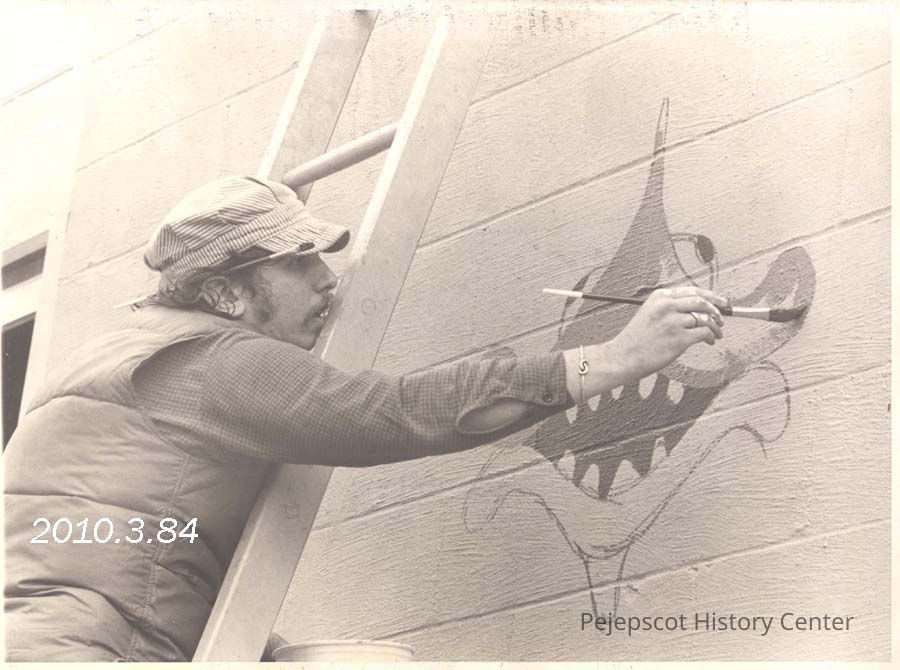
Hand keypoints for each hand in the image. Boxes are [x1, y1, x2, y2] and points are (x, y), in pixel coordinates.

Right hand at [606, 286, 726, 379]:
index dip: (711, 296)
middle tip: (722, 318)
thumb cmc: (635, 339)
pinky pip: (704, 333)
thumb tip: (696, 309)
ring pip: (706, 318)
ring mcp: (674, 322)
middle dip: (717, 310)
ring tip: (717, 333)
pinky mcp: (680, 338)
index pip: (692, 291)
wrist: (623, 356)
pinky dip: (711, 337)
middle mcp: (667, 306)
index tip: (720, 301)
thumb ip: (669, 307)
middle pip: (703, 302)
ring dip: (716, 326)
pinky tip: (710, 341)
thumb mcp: (649, 313)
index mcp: (660, 297)